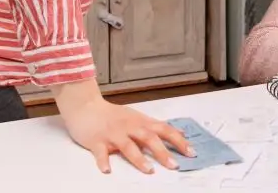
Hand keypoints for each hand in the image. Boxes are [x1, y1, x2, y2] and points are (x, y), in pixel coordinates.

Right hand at [53, 78, 193, 173]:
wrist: (86, 106)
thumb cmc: (113, 115)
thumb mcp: (138, 118)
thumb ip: (157, 127)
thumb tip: (181, 134)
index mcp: (141, 122)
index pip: (164, 130)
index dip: (178, 141)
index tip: (191, 153)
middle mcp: (129, 127)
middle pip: (148, 138)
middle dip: (162, 152)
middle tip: (174, 165)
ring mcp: (113, 134)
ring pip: (127, 146)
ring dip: (139, 158)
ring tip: (149, 170)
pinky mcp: (96, 140)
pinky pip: (100, 152)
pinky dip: (103, 161)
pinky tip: (107, 170)